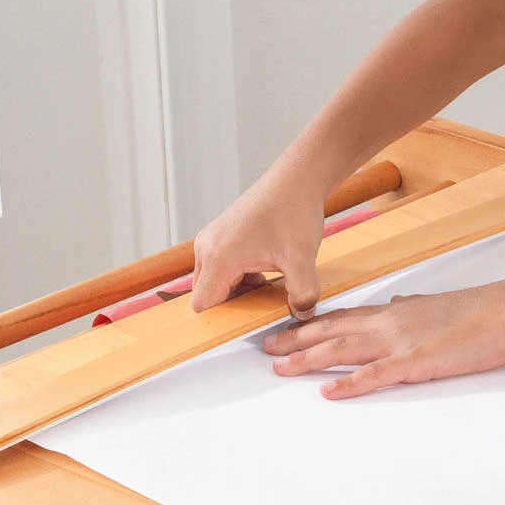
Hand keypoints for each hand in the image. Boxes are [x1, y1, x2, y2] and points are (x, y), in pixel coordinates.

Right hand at [191, 174, 324, 320]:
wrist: (296, 178)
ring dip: (237, 290)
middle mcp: (208, 247)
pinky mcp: (221, 234)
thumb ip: (302, 295)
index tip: (243, 325)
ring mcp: (212, 239)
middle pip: (206, 294)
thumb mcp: (302, 259)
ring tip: (266, 282)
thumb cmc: (293, 211)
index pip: (203, 305)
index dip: (221, 320)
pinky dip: (238, 275)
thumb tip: (302, 316)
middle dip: (232, 305)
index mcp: (219, 257)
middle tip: (262, 304)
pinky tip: (263, 269)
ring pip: (214, 281)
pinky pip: (220, 267)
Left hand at [262, 283, 504, 398]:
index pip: (340, 318)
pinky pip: (375, 375)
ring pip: (342, 349)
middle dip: (294, 340)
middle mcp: (387, 323)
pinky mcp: (415, 362)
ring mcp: (398, 342)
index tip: (282, 330)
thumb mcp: (432, 305)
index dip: (307, 325)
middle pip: (330, 331)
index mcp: (391, 312)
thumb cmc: (475, 311)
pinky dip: (349, 384)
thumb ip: (408, 308)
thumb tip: (394, 304)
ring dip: (307, 359)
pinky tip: (327, 391)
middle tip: (264, 348)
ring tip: (280, 368)